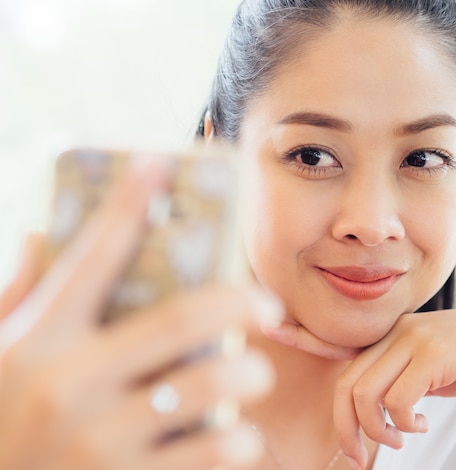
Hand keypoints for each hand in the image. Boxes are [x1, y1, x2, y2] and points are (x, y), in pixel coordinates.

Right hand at [0, 161, 281, 469]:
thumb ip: (14, 295)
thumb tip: (38, 234)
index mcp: (37, 341)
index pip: (92, 254)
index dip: (129, 203)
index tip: (160, 165)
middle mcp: (69, 386)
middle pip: (182, 320)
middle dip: (239, 301)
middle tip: (266, 303)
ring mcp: (100, 442)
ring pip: (210, 387)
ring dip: (249, 373)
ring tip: (253, 371)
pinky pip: (212, 454)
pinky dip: (238, 440)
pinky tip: (238, 434)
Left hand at [265, 303, 455, 469]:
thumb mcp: (428, 366)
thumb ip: (399, 376)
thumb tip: (377, 411)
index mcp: (390, 335)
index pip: (337, 340)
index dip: (302, 336)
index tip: (271, 330)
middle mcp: (394, 333)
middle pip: (345, 384)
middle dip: (345, 427)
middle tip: (359, 457)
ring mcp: (410, 339)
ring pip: (365, 394)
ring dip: (377, 431)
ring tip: (400, 440)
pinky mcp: (429, 352)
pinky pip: (397, 400)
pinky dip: (404, 423)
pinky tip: (422, 425)